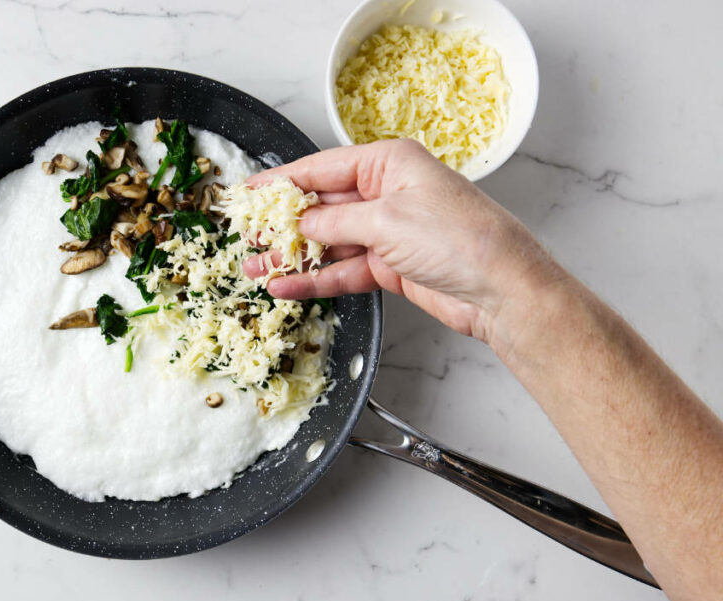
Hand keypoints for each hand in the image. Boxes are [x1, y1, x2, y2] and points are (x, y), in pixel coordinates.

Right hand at [243, 140, 562, 342]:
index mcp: (388, 162)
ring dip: (293, 257)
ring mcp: (389, 232)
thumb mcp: (385, 220)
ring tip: (255, 268)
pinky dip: (316, 280)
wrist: (502, 290)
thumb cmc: (458, 238)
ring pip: (328, 242)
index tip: (248, 194)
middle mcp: (387, 192)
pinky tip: (287, 287)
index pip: (322, 167)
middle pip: (321, 205)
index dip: (281, 182)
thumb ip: (334, 220)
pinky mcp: (391, 267)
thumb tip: (299, 221)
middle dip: (283, 224)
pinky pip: (343, 270)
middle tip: (247, 237)